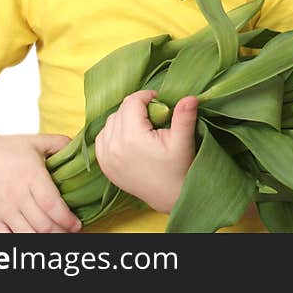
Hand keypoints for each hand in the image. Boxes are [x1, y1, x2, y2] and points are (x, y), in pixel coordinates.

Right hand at [0, 132, 82, 232]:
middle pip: (43, 224)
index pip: (52, 205)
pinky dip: (23, 242)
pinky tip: (34, 238)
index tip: (77, 224)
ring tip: (56, 235)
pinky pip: (8, 238)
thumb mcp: (37, 141)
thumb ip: (60, 143)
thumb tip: (80, 148)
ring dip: (46, 239)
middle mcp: (17, 194)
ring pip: (28, 235)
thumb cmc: (8, 149)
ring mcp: (3, 209)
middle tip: (71, 231)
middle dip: (61, 232)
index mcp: (31, 175)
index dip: (67, 219)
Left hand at [94, 89, 197, 212]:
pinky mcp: (104, 165)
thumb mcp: (183, 141)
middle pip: (121, 110)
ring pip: (110, 121)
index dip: (147, 96)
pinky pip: (102, 137)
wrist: (169, 196)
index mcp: (132, 137)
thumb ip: (184, 116)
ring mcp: (106, 156)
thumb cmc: (178, 168)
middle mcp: (114, 145)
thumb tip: (190, 97)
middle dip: (137, 106)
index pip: (132, 101)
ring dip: (125, 118)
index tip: (160, 101)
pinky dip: (114, 131)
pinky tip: (129, 136)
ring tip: (142, 126)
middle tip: (154, 115)